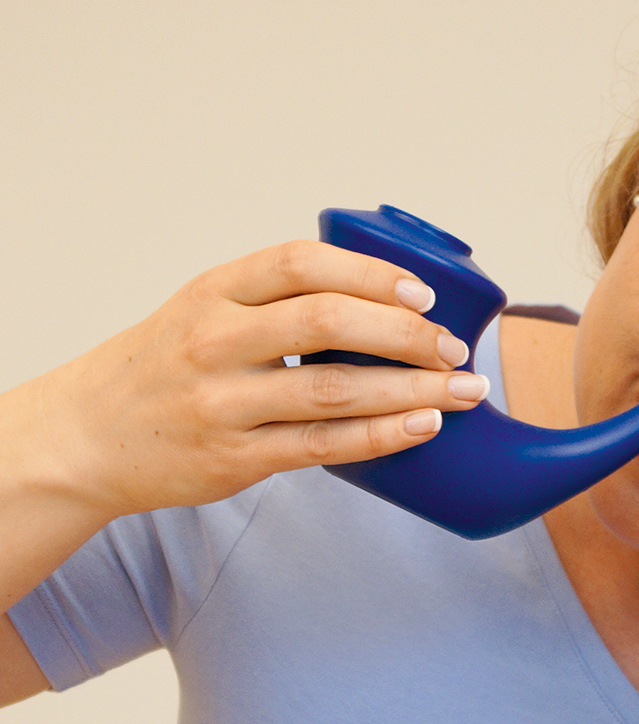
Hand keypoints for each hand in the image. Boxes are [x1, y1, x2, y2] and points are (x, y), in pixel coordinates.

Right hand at [22, 240, 487, 517]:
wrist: (88, 437)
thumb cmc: (164, 366)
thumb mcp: (203, 309)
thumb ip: (274, 299)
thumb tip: (378, 295)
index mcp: (213, 292)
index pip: (301, 264)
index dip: (371, 273)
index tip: (423, 292)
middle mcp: (215, 341)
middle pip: (328, 323)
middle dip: (406, 333)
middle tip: (455, 348)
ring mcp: (223, 403)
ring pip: (336, 391)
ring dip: (413, 390)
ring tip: (464, 391)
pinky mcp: (235, 458)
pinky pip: (323, 446)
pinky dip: (381, 435)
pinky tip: (423, 426)